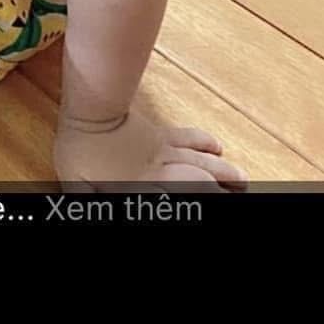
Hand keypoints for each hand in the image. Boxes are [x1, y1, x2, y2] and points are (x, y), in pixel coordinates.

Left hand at [54, 108, 248, 190]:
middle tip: (242, 190)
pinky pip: (187, 137)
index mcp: (144, 185)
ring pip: (200, 160)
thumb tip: (90, 211)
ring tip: (242, 178)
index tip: (221, 200)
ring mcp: (163, 149)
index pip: (181, 197)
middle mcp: (161, 169)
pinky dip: (204, 141)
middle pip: (199, 179)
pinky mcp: (159, 132)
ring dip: (223, 169)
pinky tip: (217, 145)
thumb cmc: (82, 151)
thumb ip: (88, 203)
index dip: (202, 198)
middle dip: (221, 186)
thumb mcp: (81, 187)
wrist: (90, 112)